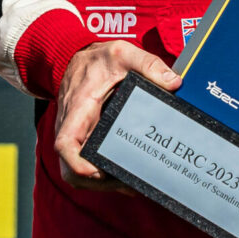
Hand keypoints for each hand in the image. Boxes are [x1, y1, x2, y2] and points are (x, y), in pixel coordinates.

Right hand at [53, 41, 180, 188]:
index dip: (77, 164)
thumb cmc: (98, 59)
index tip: (96, 172)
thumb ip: (147, 64)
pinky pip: (87, 166)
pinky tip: (127, 176)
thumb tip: (173, 83)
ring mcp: (78, 136)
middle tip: (127, 181)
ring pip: (78, 174)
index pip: (65, 144)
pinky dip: (103, 177)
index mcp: (79, 109)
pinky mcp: (84, 140)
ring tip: (132, 182)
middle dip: (97, 183)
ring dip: (101, 184)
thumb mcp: (122, 53)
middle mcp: (73, 127)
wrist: (77, 58)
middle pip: (71, 169)